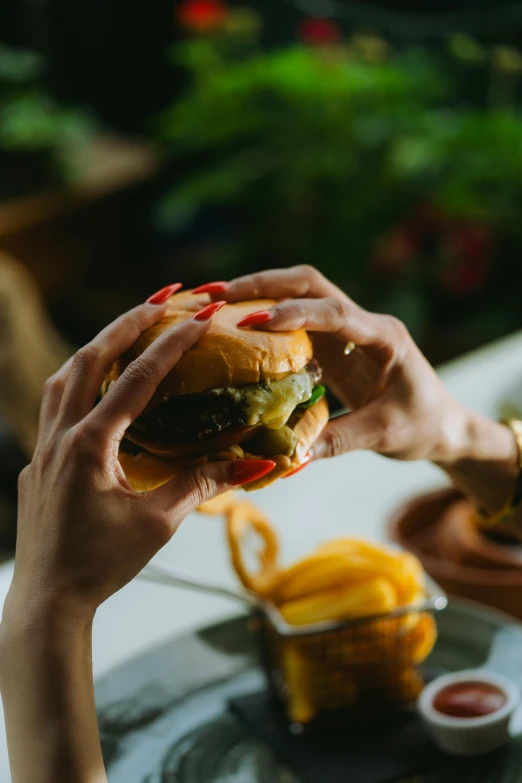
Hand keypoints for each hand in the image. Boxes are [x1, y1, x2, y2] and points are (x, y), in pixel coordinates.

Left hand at [6, 298, 273, 626]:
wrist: (47, 599)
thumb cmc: (102, 564)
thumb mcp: (158, 523)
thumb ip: (203, 485)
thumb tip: (256, 464)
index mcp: (90, 445)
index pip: (134, 379)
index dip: (170, 344)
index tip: (200, 316)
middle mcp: (60, 436)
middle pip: (88, 359)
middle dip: (126, 323)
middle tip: (161, 297)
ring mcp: (42, 447)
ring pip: (63, 376)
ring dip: (96, 346)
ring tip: (126, 329)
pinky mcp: (38, 462)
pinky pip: (54, 403)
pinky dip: (77, 379)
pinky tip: (94, 385)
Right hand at [200, 266, 467, 464]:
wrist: (443, 425)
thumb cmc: (422, 427)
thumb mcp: (383, 436)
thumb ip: (339, 441)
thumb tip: (289, 454)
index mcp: (384, 337)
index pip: (336, 314)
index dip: (295, 313)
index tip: (255, 320)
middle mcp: (365, 324)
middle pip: (312, 284)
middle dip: (266, 285)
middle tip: (220, 294)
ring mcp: (349, 331)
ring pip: (302, 295)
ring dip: (262, 294)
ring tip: (218, 302)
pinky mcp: (335, 345)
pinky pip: (298, 321)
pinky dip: (267, 318)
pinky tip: (236, 327)